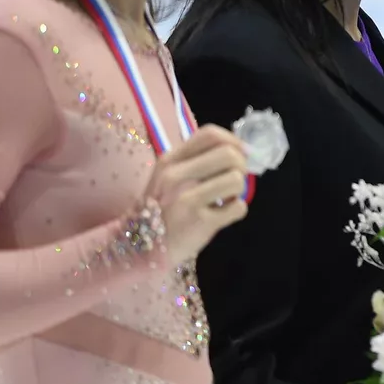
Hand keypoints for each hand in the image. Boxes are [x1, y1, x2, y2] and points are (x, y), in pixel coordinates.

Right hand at [146, 126, 250, 260]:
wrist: (142, 248)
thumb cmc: (162, 209)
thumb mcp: (169, 177)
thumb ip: (198, 161)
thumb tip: (241, 151)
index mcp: (170, 160)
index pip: (210, 135)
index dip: (234, 141)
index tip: (240, 153)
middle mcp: (175, 176)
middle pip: (229, 154)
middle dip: (241, 166)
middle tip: (233, 180)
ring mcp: (186, 199)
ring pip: (237, 179)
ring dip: (238, 190)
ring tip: (224, 199)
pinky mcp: (200, 222)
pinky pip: (239, 207)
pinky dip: (236, 211)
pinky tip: (221, 215)